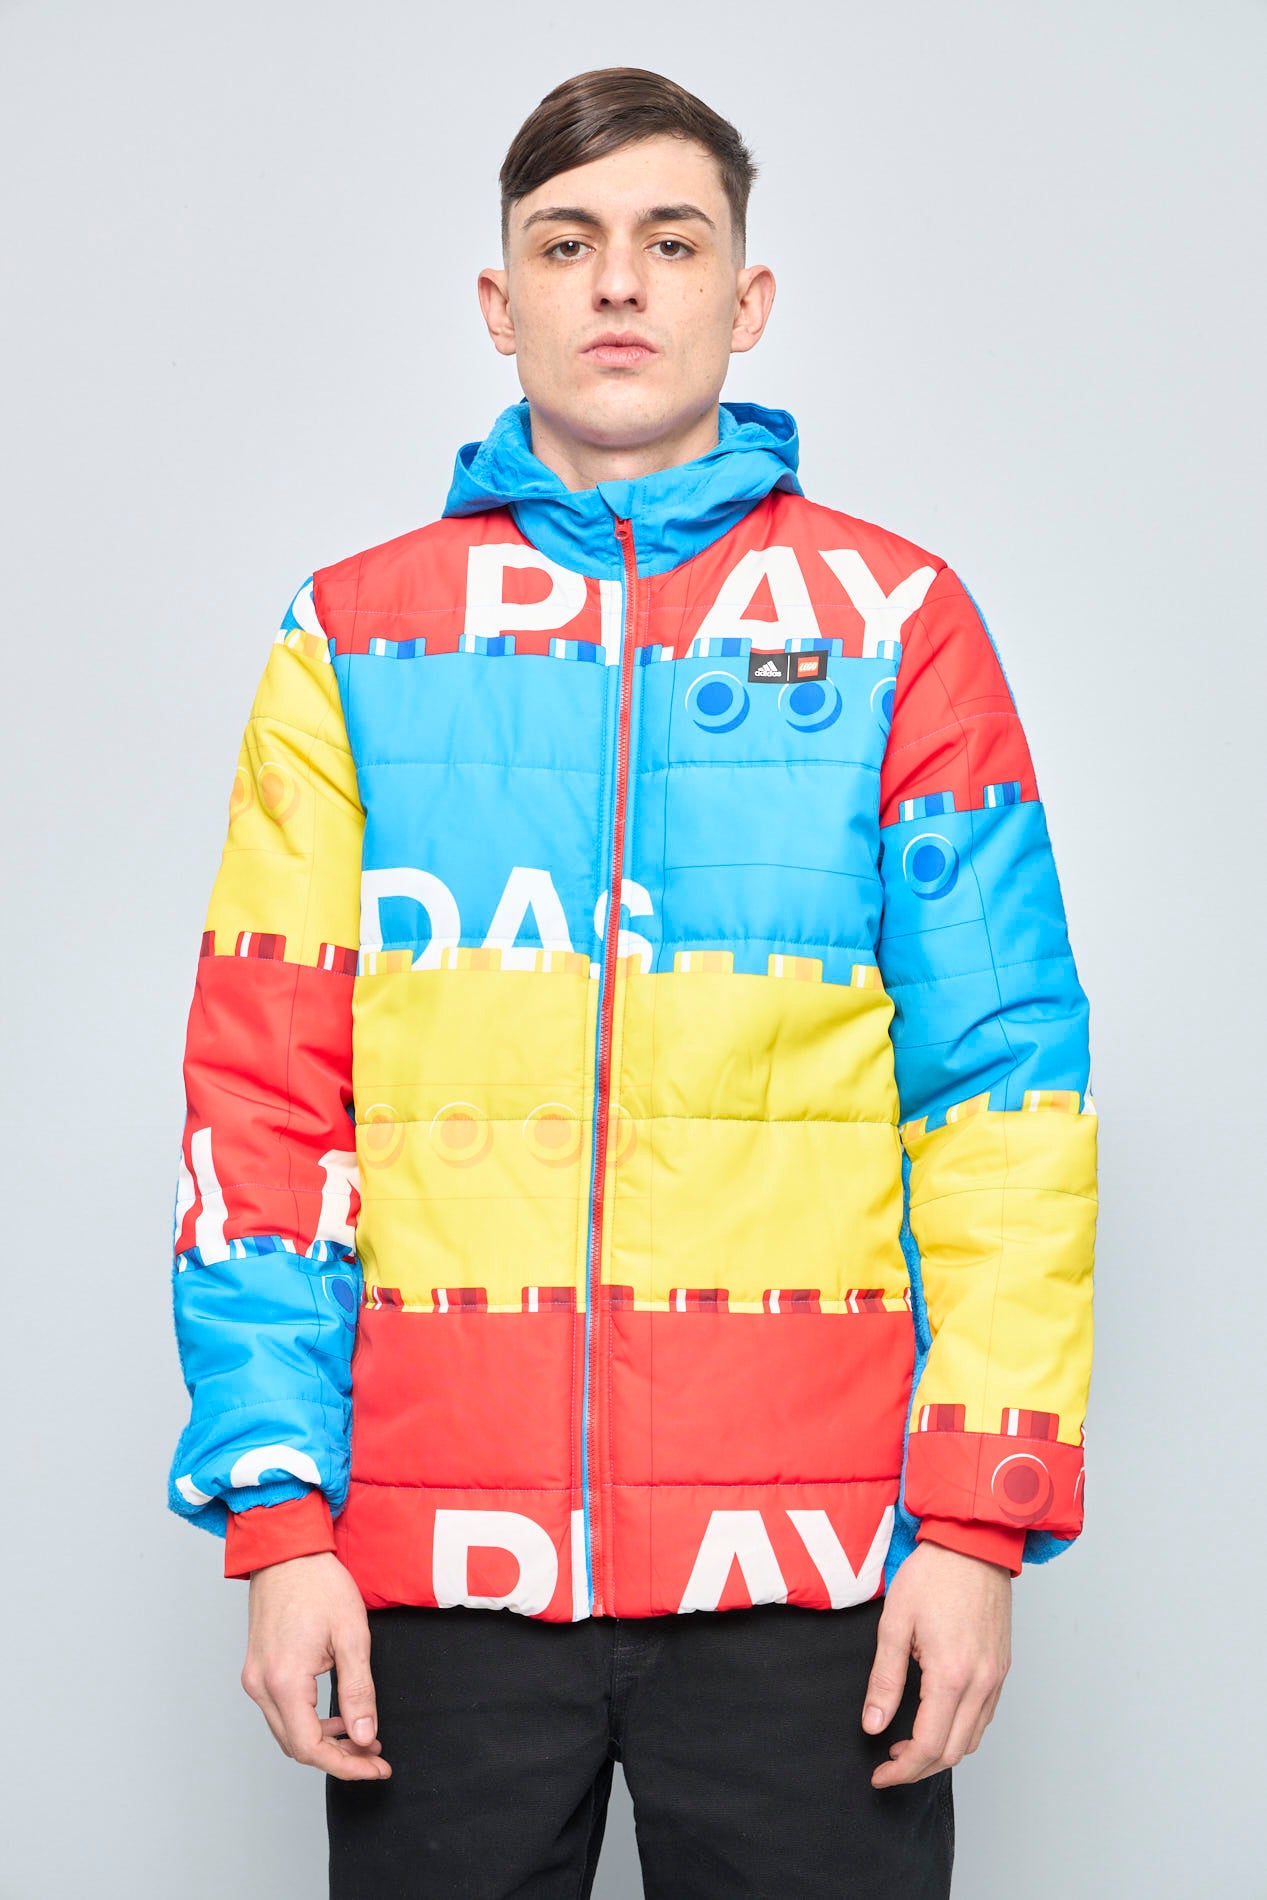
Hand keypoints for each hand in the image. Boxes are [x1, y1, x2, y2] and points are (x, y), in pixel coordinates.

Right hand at [239, 1550, 391, 1780]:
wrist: (287, 1549)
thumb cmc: (319, 1584)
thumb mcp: (352, 1636)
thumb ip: (358, 1691)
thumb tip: (365, 1736)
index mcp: (284, 1681)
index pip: (311, 1748)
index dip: (347, 1765)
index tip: (377, 1766)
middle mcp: (261, 1686)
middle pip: (296, 1746)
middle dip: (339, 1758)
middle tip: (375, 1755)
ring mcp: (254, 1677)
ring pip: (287, 1732)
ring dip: (324, 1741)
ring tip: (361, 1735)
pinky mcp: (256, 1668)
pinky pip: (281, 1711)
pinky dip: (308, 1721)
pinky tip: (335, 1715)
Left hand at [861, 1540, 1010, 1787]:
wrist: (974, 1543)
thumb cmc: (932, 1575)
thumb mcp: (895, 1623)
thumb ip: (884, 1679)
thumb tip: (873, 1725)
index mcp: (951, 1675)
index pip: (927, 1746)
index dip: (901, 1770)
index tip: (879, 1775)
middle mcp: (981, 1683)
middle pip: (952, 1753)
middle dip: (918, 1769)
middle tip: (888, 1766)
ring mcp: (996, 1677)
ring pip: (972, 1740)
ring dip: (940, 1753)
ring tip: (907, 1746)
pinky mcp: (1002, 1668)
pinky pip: (984, 1717)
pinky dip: (960, 1732)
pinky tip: (936, 1720)